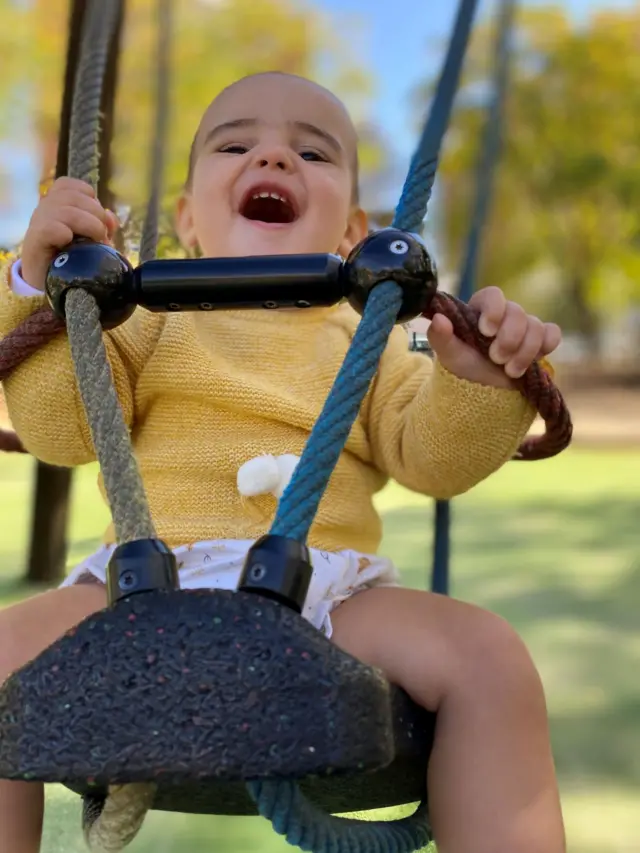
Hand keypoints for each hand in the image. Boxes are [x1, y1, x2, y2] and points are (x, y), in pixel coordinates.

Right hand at [21, 177, 118, 291]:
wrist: (46, 281)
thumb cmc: (69, 256)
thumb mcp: (90, 239)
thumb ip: (102, 226)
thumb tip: (111, 217)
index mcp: (55, 203)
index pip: (68, 184)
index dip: (88, 196)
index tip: (97, 215)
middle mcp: (45, 208)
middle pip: (74, 196)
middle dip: (96, 214)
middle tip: (102, 236)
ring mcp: (38, 222)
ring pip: (67, 211)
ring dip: (89, 226)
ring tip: (94, 243)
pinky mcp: (35, 239)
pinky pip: (51, 228)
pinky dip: (65, 233)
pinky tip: (70, 243)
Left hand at [427, 286, 560, 388]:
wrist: (483, 392)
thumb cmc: (463, 368)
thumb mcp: (449, 355)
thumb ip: (441, 337)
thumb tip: (438, 319)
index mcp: (481, 310)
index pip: (493, 295)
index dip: (494, 310)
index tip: (486, 331)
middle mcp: (504, 314)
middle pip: (518, 313)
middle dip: (509, 339)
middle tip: (496, 359)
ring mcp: (524, 327)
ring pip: (536, 326)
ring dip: (525, 352)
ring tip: (510, 371)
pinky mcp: (540, 341)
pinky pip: (552, 334)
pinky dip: (545, 346)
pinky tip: (532, 363)